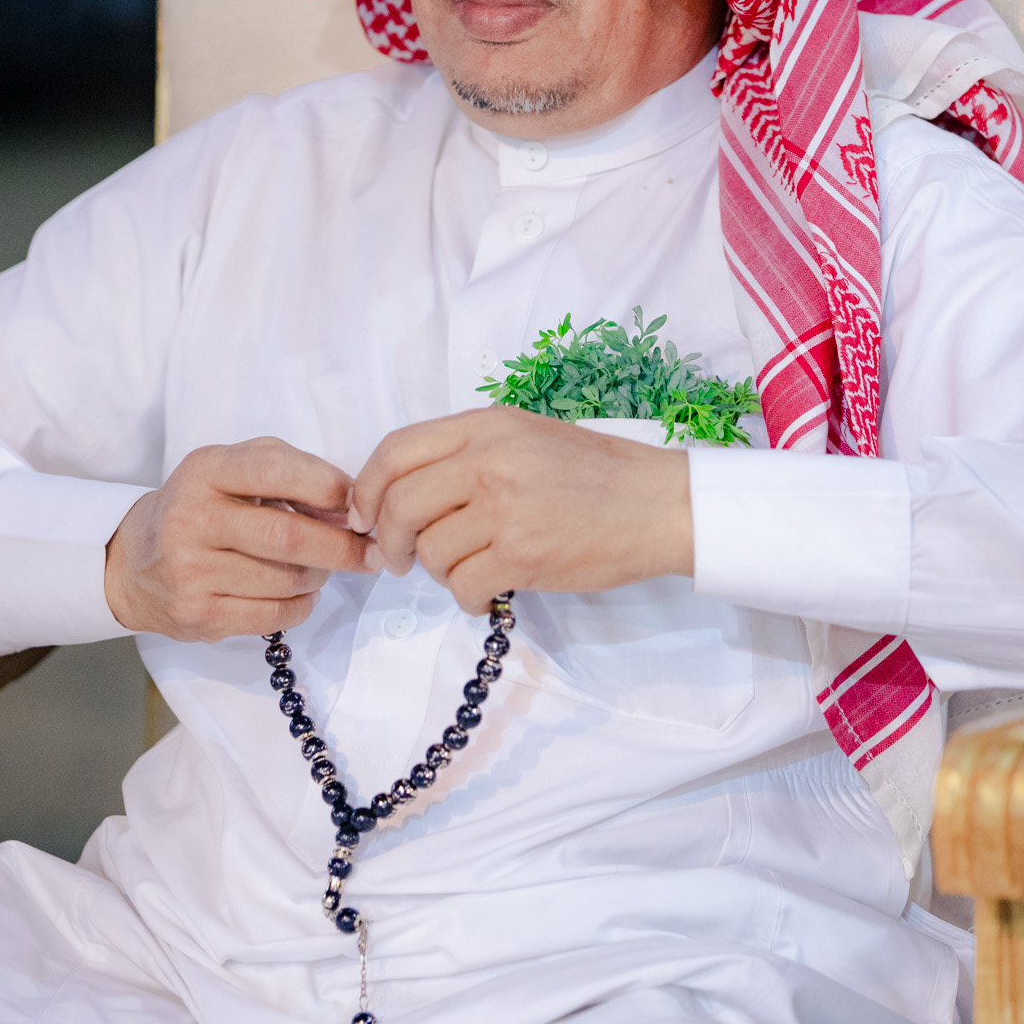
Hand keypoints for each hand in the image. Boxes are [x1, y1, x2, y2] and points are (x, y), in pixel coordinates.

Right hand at [105, 436, 375, 641]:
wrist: (134, 563)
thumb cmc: (204, 507)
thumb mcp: (235, 469)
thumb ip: (292, 471)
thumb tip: (349, 505)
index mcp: (204, 471)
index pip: (275, 471)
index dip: (327, 488)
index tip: (357, 505)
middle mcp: (191, 519)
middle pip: (287, 537)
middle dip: (341, 547)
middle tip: (368, 552)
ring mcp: (190, 571)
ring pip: (286, 580)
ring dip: (319, 576)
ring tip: (319, 568)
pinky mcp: (197, 614)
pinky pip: (274, 617)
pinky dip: (301, 605)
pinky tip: (297, 593)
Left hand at [350, 407, 692, 614]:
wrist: (659, 504)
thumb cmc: (595, 474)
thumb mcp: (526, 437)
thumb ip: (466, 454)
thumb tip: (399, 495)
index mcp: (486, 426)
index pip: (395, 451)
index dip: (366, 489)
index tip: (364, 516)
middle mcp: (489, 460)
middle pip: (399, 504)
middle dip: (388, 540)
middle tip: (397, 560)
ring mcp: (505, 507)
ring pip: (430, 550)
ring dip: (437, 572)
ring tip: (467, 570)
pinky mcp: (524, 554)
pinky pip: (463, 585)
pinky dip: (465, 597)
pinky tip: (486, 592)